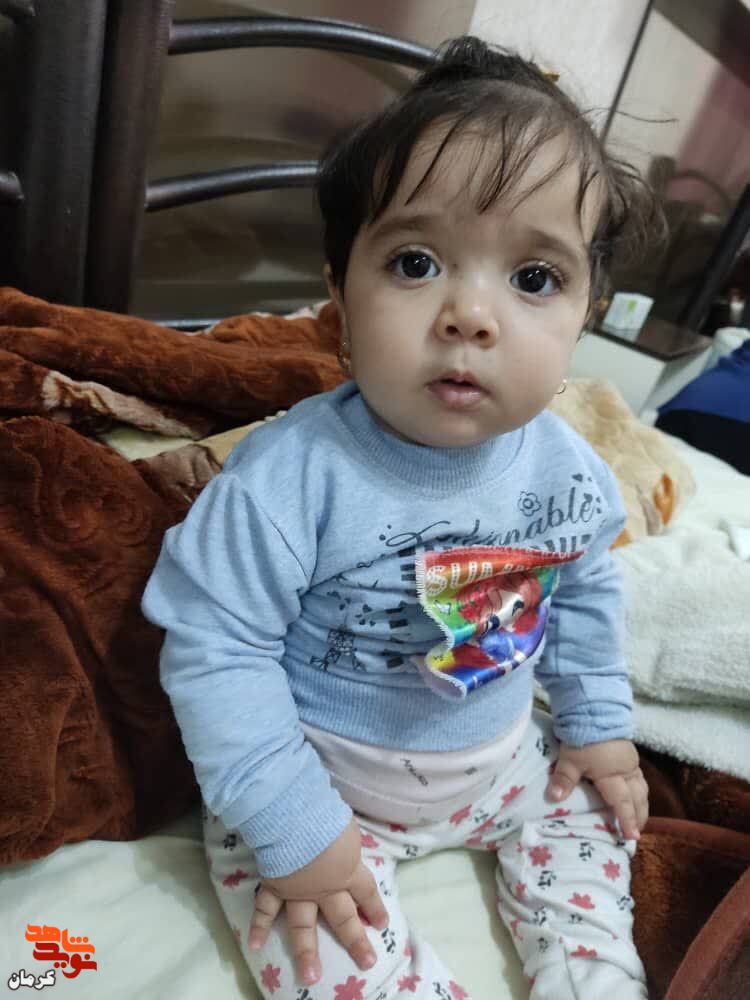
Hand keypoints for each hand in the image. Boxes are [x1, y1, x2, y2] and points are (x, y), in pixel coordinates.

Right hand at [248, 817, 388, 986]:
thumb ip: (345, 841)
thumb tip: (344, 840)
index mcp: (347, 870)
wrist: (295, 820)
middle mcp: (325, 888)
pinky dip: (259, 926)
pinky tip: (255, 945)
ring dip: (306, 952)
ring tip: (310, 976)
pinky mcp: (275, 885)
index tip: (382, 925)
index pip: (366, 892)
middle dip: (355, 941)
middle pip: (343, 918)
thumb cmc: (325, 817)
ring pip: (303, 926)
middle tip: (366, 962)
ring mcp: (298, 891)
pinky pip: (265, 909)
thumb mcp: (346, 828)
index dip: (375, 907)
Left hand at [545, 739, 648, 840]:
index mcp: (613, 775)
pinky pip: (639, 777)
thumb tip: (553, 798)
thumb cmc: (583, 735)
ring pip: (642, 788)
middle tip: (637, 834)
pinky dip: (639, 790)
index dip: (627, 821)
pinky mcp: (629, 753)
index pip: (622, 803)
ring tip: (639, 819)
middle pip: (638, 798)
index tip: (631, 838)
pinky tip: (635, 794)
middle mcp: (626, 770)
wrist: (595, 707)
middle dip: (639, 816)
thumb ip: (563, 779)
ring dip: (642, 804)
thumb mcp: (570, 758)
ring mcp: (630, 761)